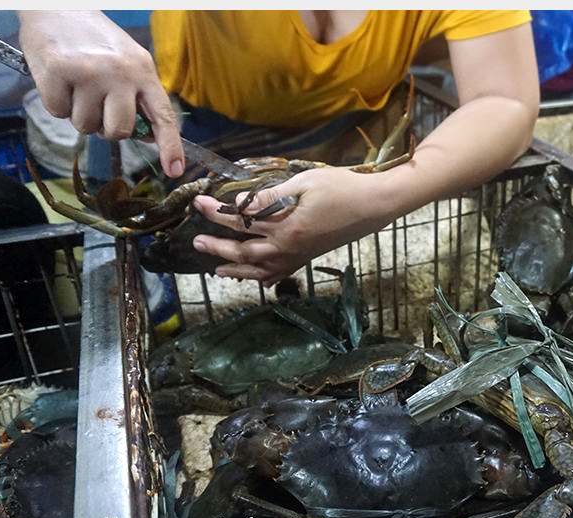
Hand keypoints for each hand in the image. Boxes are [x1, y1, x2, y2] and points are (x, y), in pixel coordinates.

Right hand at [17, 11, 183, 176]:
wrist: (56, 6)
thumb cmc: (94, 39)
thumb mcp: (128, 62)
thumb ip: (139, 97)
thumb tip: (147, 138)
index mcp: (143, 71)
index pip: (163, 115)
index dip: (171, 146)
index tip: (174, 170)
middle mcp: (120, 73)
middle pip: (119, 131)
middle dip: (106, 128)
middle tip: (97, 105)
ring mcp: (89, 73)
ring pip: (86, 126)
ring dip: (78, 113)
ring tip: (77, 84)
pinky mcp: (57, 72)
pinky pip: (58, 113)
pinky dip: (56, 103)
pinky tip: (59, 79)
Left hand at [190, 167, 393, 284]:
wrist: (375, 205)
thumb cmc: (342, 187)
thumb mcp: (304, 183)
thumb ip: (270, 196)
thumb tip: (239, 204)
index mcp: (286, 228)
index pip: (242, 222)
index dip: (217, 213)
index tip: (199, 203)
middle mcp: (290, 247)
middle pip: (246, 253)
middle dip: (218, 248)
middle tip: (197, 242)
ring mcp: (300, 255)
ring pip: (262, 270)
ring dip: (237, 271)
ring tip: (217, 271)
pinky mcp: (309, 256)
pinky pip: (282, 273)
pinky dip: (265, 278)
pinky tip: (257, 279)